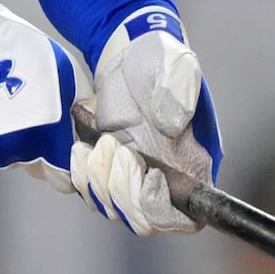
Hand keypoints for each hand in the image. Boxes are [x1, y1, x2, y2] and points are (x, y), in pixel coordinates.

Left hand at [72, 7, 221, 234]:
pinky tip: (81, 147)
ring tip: (100, 142)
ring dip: (99, 181)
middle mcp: (166, 181)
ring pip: (113, 210)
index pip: (186, 216)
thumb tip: (173, 124)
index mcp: (194, 164)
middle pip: (144, 221)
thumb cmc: (159, 60)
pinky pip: (90, 194)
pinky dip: (81, 176)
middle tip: (115, 148)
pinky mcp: (105, 170)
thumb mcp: (175, 67)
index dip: (164, 208)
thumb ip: (178, 94)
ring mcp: (132, 178)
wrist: (127, 52)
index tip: (147, 173)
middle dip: (123, 190)